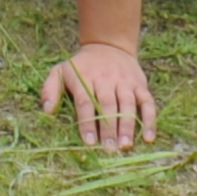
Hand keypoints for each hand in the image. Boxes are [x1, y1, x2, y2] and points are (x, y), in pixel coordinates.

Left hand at [40, 40, 160, 152]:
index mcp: (85, 77)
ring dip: (128, 126)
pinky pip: (147, 102)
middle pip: (108, 105)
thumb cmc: (82, 66)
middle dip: (109, 128)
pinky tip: (148, 137)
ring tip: (126, 146)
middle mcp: (106, 79)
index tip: (90, 142)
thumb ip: (50, 89)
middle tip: (109, 150)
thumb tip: (47, 111)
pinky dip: (150, 120)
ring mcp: (125, 81)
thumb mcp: (60, 70)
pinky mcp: (139, 83)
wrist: (108, 45)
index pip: (86, 102)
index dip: (87, 122)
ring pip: (128, 104)